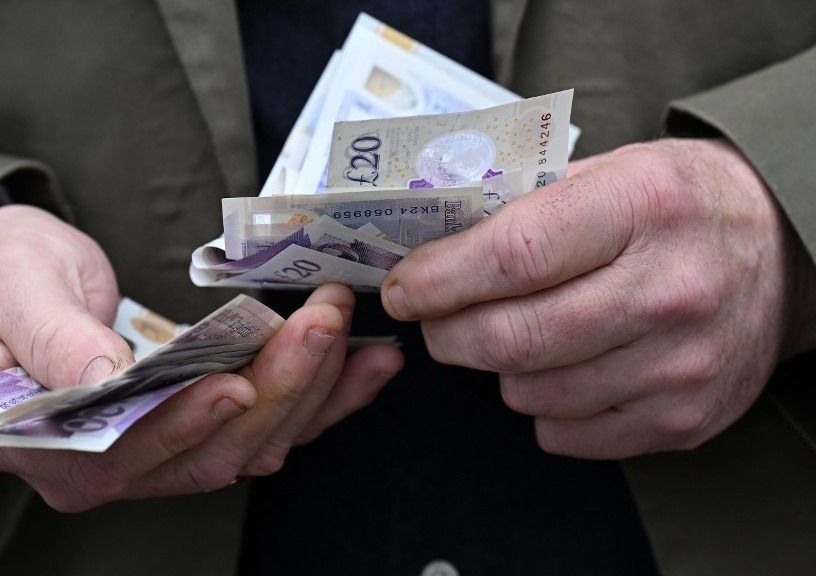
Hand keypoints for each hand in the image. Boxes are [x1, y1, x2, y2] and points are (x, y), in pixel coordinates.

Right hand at [0, 206, 402, 509]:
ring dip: (308, 391)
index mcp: (42, 444)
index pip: (119, 452)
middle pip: (204, 453)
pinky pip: (265, 426)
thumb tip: (99, 374)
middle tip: (320, 321)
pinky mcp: (194, 428)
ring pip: (247, 445)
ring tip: (350, 332)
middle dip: (273, 388)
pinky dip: (320, 399)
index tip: (238, 381)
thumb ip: (48, 332)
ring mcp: (154, 454)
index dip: (182, 425)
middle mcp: (103, 466)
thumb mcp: (8, 285)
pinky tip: (364, 366)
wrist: (9, 280)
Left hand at [381, 139, 815, 458]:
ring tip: (511, 334)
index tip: (402, 288)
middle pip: (514, 337)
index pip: (513, 255)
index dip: (439, 279)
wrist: (783, 250)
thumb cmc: (676, 204)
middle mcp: (670, 288)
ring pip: (531, 392)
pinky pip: (567, 433)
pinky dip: (542, 406)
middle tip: (432, 321)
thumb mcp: (610, 170)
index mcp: (641, 206)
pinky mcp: (686, 418)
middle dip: (447, 334)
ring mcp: (682, 363)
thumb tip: (427, 243)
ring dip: (498, 369)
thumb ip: (522, 204)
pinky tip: (560, 367)